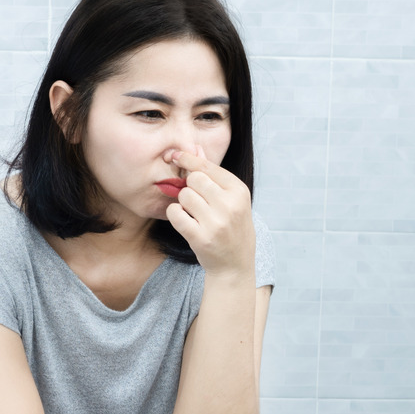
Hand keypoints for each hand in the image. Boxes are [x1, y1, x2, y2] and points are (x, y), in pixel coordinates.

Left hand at [165, 147, 254, 275]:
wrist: (235, 265)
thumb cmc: (231, 228)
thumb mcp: (231, 199)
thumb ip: (213, 174)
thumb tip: (196, 148)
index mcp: (239, 191)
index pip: (208, 167)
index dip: (188, 160)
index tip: (175, 155)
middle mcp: (230, 205)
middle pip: (194, 179)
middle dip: (190, 187)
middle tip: (196, 201)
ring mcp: (216, 222)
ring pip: (184, 195)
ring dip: (183, 203)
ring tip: (195, 214)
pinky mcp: (200, 237)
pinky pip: (175, 213)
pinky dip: (176, 215)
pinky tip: (185, 222)